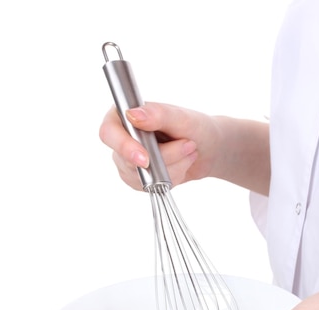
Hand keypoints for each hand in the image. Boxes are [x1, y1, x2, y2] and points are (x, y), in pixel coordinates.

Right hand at [98, 102, 219, 189]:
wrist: (209, 148)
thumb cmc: (195, 127)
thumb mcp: (180, 117)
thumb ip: (158, 114)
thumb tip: (133, 115)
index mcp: (124, 115)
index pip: (109, 133)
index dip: (124, 147)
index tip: (145, 159)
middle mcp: (122, 138)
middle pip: (129, 159)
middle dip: (165, 157)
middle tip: (188, 145)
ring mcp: (128, 160)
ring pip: (141, 176)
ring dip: (171, 168)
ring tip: (188, 152)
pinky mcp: (138, 177)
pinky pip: (149, 186)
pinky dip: (170, 178)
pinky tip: (180, 165)